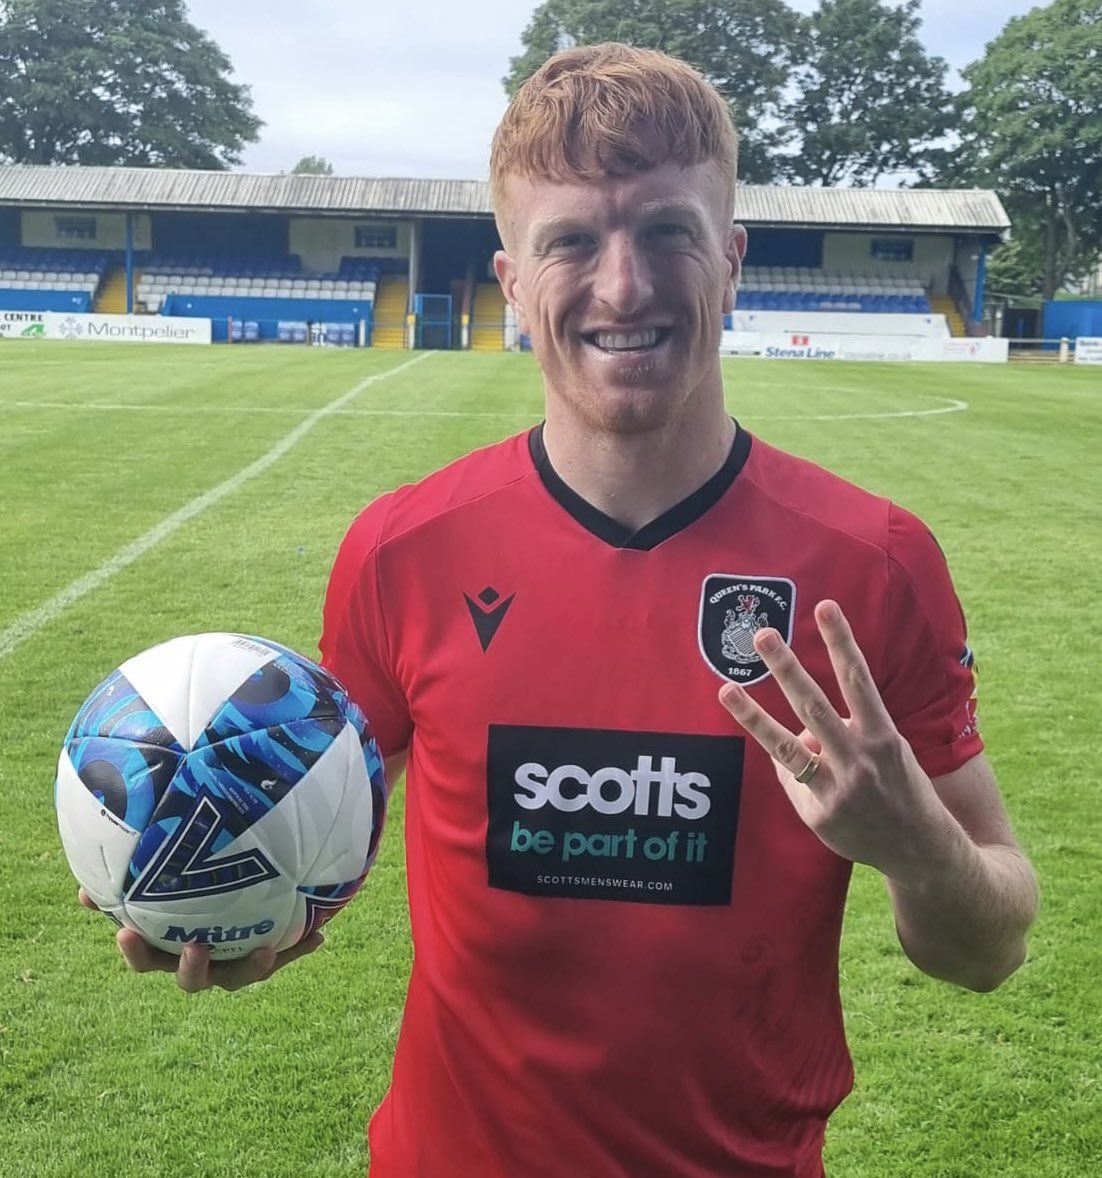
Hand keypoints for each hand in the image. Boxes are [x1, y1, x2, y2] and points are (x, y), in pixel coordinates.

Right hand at [78, 888, 323, 991]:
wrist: (241, 892)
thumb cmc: (189, 890)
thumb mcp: (162, 884)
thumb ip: (129, 884)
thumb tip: (81, 886)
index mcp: (170, 949)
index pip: (146, 957)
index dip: (135, 950)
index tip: (124, 931)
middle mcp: (202, 963)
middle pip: (192, 979)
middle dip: (192, 969)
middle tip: (196, 948)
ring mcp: (234, 965)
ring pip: (240, 977)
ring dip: (251, 967)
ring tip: (265, 952)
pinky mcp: (267, 957)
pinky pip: (285, 955)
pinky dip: (300, 947)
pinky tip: (320, 937)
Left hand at [718, 600, 949, 875]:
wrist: (922, 851)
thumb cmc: (900, 788)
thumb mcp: (887, 751)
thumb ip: (845, 733)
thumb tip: (798, 730)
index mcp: (882, 735)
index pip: (858, 679)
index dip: (841, 642)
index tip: (825, 607)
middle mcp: (860, 759)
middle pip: (814, 705)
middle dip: (786, 668)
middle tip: (763, 634)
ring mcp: (837, 789)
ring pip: (787, 746)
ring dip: (753, 715)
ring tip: (727, 689)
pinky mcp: (819, 814)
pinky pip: (793, 778)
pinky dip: (792, 770)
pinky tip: (810, 775)